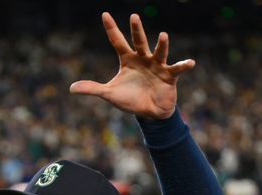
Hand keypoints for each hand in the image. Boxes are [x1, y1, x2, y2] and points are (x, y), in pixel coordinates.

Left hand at [70, 12, 194, 119]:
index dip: (111, 29)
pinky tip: (190, 62)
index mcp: (128, 60)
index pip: (117, 41)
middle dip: (137, 30)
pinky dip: (183, 66)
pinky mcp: (169, 76)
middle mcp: (143, 59)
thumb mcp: (109, 94)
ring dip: (161, 45)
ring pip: (159, 52)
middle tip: (134, 17)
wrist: (149, 112)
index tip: (104, 14)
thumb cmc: (130, 99)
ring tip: (163, 35)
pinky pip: (177, 69)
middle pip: (139, 42)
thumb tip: (71, 88)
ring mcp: (157, 66)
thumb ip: (92, 89)